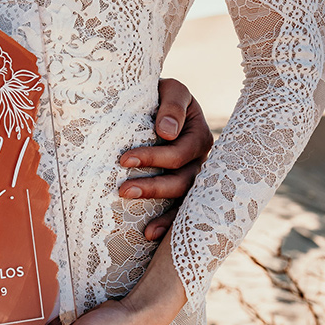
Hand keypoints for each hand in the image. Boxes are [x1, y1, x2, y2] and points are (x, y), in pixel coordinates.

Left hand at [119, 78, 212, 240]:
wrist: (156, 102)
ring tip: (142, 226)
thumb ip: (172, 104)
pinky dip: (168, 224)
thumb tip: (167, 132)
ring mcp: (193, 178)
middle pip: (183, 180)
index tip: (124, 159)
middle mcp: (201, 161)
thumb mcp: (172, 90)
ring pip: (184, 200)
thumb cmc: (161, 95)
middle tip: (123, 191)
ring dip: (163, 213)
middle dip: (153, 187)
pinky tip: (150, 235)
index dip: (155, 158)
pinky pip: (181, 212)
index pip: (181, 152)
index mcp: (199, 136)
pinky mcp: (183, 192)